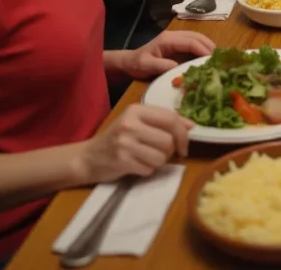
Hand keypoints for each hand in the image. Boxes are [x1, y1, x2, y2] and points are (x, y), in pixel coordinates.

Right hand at [77, 105, 192, 181]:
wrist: (88, 158)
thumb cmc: (118, 139)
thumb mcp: (139, 123)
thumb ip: (164, 122)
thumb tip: (192, 126)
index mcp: (136, 110)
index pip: (171, 118)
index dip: (183, 133)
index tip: (184, 145)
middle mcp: (130, 124)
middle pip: (168, 140)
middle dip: (170, 151)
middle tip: (162, 154)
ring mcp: (124, 143)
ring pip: (162, 157)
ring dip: (159, 162)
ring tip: (147, 158)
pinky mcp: (121, 161)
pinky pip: (149, 169)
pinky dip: (147, 170)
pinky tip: (137, 165)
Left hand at [123, 30, 215, 79]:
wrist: (128, 62)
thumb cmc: (137, 64)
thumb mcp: (146, 66)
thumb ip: (161, 66)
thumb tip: (179, 67)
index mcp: (167, 39)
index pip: (190, 41)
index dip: (202, 49)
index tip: (212, 60)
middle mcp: (173, 36)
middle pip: (196, 36)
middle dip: (209, 46)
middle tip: (220, 59)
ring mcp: (176, 38)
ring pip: (197, 38)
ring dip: (208, 46)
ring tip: (217, 58)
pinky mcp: (178, 44)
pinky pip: (194, 43)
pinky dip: (203, 48)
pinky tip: (208, 57)